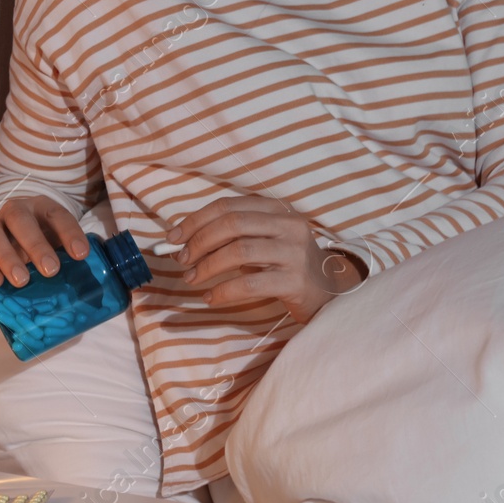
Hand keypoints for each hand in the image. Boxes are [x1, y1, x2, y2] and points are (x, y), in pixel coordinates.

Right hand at [0, 195, 89, 289]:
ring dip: (7, 257)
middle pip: (22, 221)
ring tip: (22, 281)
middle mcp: (16, 211)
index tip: (81, 255)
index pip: (58, 215)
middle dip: (36, 245)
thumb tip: (90, 285)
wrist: (16, 237)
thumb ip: (71, 256)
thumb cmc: (46, 241)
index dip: (70, 233)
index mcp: (42, 208)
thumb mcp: (60, 241)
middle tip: (51, 270)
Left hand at [166, 196, 367, 323]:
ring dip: (208, 266)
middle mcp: (288, 225)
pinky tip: (211, 297)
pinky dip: (224, 290)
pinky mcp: (296, 281)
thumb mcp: (263, 242)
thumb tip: (182, 243)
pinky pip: (250, 283)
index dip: (196, 219)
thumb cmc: (286, 264)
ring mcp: (294, 252)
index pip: (229, 205)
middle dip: (199, 241)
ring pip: (240, 251)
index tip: (173, 237)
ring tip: (192, 279)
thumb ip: (231, 237)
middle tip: (182, 260)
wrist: (330, 292)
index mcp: (277, 209)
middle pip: (233, 223)